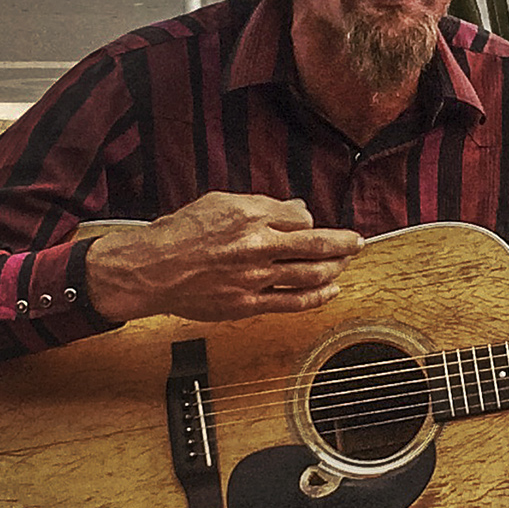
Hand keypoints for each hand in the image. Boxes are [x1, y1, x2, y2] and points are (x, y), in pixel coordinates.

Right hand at [85, 192, 361, 324]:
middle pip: (316, 244)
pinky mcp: (249, 304)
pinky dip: (318, 296)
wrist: (151, 270)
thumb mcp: (218, 203)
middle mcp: (257, 246)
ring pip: (310, 274)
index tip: (311, 224)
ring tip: (346, 263)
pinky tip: (332, 290)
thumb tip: (292, 209)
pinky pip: (293, 302)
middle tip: (357, 241)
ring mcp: (255, 278)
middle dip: (343, 243)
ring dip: (335, 268)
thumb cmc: (179, 234)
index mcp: (249, 217)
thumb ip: (259, 206)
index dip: (309, 221)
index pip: (300, 218)